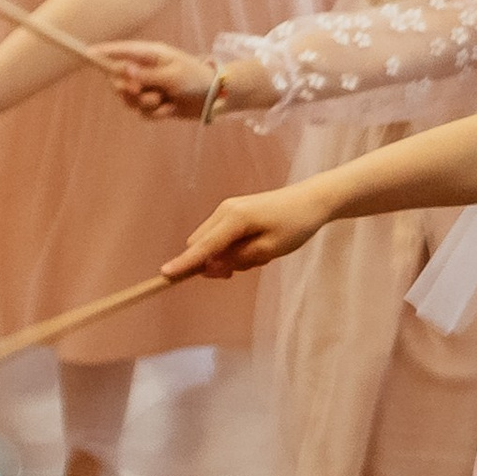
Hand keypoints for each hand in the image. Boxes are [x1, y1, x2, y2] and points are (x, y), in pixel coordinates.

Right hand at [105, 38, 238, 121]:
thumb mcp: (171, 76)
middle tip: (140, 92)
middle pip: (119, 80)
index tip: (87, 54)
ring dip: (145, 104)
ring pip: (130, 100)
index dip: (103, 52)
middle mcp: (147, 70)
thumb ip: (145, 75)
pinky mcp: (155, 103)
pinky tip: (169, 110)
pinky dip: (155, 114)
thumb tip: (122, 69)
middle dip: (127, 89)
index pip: (121, 51)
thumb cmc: (196, 79)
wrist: (215, 99)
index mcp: (151, 55)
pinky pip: (142, 112)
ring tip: (163, 101)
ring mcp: (150, 87)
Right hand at [161, 183, 325, 280]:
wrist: (312, 201)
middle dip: (212, 264)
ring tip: (260, 255)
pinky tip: (258, 247)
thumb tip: (210, 267)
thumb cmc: (295, 225)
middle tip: (244, 268)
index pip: (203, 247)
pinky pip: (220, 238)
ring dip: (226, 257)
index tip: (164, 275)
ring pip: (210, 244)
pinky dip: (232, 249)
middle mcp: (224, 211)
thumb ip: (237, 260)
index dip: (184, 263)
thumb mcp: (269, 249)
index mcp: (234, 218)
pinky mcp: (232, 213)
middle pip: (200, 245)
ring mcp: (227, 210)